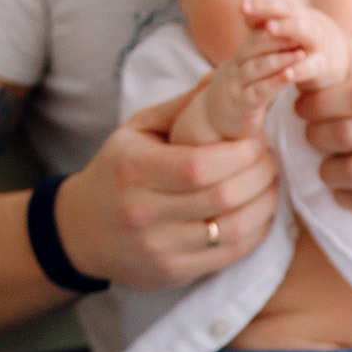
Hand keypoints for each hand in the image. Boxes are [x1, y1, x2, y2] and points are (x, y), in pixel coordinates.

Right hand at [53, 90, 280, 292]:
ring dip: (265, 205)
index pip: (199, 166)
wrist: (81, 231)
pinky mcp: (173, 272)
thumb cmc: (117, 171)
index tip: (256, 142)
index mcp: (132, 169)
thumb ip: (181, 107)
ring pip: (232, 230)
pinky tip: (259, 213)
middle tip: (269, 160)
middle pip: (222, 197)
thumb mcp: (136, 131)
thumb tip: (222, 78)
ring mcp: (158, 247)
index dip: (240, 154)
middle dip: (260, 176)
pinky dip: (256, 232)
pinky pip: (230, 255)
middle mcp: (142, 212)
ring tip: (269, 185)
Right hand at [182, 19, 308, 143]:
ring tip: (301, 51)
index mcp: (240, 55)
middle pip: (256, 46)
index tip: (295, 14)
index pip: (256, 33)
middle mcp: (235, 66)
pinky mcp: (241, 104)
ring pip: (258, 67)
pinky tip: (289, 76)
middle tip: (301, 27)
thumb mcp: (247, 69)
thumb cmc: (239, 92)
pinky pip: (260, 91)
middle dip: (279, 36)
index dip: (273, 23)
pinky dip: (275, 82)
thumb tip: (282, 29)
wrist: (213, 121)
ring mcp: (236, 85)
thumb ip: (261, 52)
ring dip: (281, 58)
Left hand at [243, 0, 351, 93]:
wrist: (341, 60)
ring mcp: (318, 43)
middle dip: (267, 7)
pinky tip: (287, 73)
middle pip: (289, 10)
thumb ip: (265, 19)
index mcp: (298, 13)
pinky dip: (300, 69)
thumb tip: (242, 5)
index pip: (279, 1)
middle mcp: (309, 23)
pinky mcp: (324, 65)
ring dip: (287, 27)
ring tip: (268, 27)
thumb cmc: (304, 43)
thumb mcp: (287, 28)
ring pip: (305, 31)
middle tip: (247, 7)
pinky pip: (312, 66)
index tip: (242, 0)